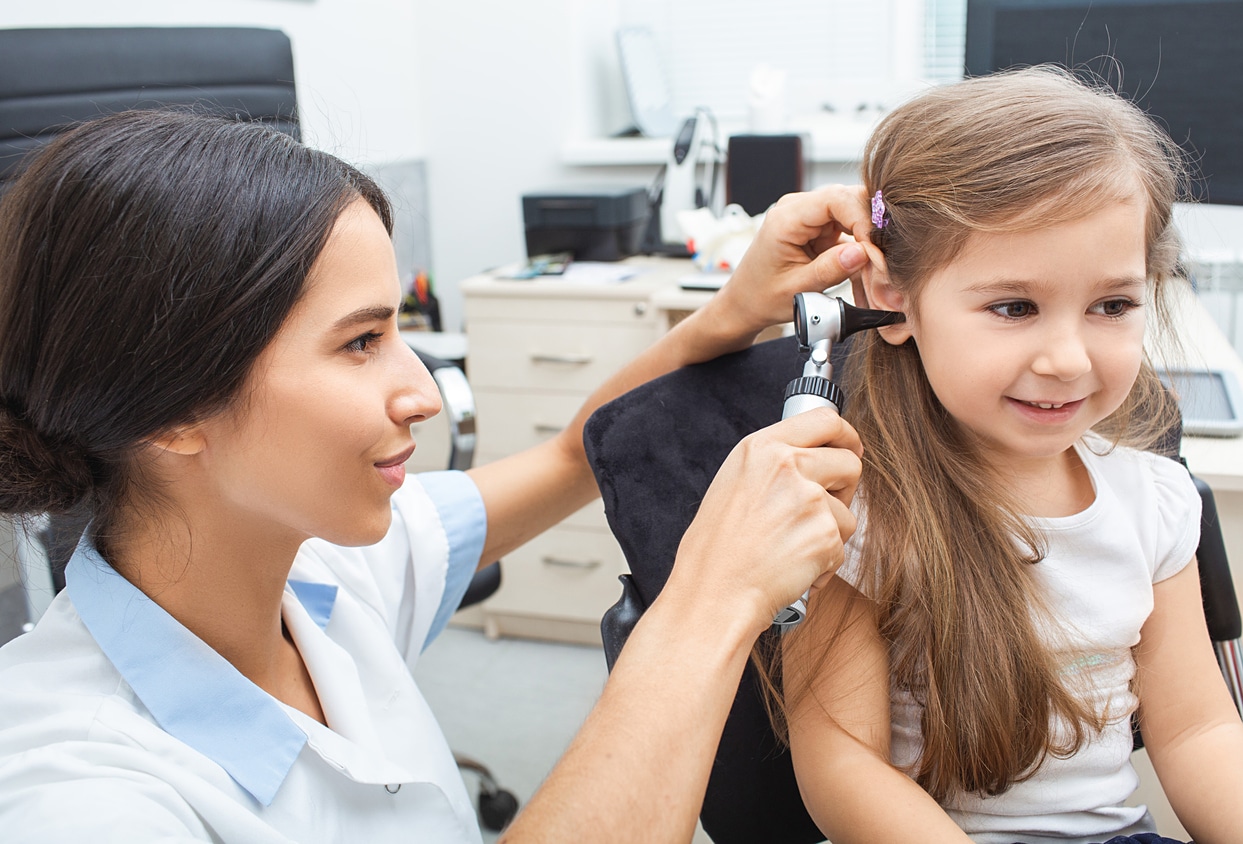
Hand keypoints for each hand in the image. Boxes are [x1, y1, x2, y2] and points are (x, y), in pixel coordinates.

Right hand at [667, 406, 862, 631]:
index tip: (850, 449)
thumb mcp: (733, 484)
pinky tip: (793, 571)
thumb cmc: (715, 549)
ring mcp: (809, 499)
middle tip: (819, 514)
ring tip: (791, 550)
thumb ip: (773, 465)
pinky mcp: (825, 534)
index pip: (825, 420)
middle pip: (849, 463)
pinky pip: (841, 547)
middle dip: (844, 490)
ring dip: (830, 534)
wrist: (713, 594)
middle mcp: (786, 465)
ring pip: (848, 512)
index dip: (846, 437)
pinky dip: (824, 564)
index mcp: (761, 447)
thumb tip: (814, 458)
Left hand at [704, 185, 872, 346]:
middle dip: (871, 230)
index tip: (875, 249)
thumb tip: (864, 252)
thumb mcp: (797, 289)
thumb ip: (830, 269)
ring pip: (855, 215)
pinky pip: (850, 231)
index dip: (862, 220)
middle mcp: (799, 209)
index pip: (836, 199)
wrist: (745, 304)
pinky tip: (868, 273)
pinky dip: (862, 251)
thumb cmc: (761, 297)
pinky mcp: (820, 229)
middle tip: (883, 262)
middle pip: (850, 200)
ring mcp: (811, 217)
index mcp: (786, 218)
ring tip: (876, 272)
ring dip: (869, 242)